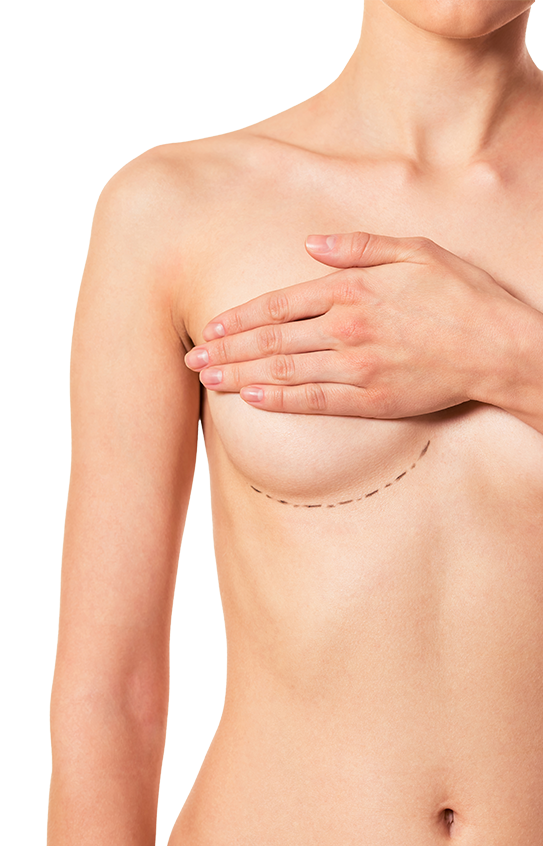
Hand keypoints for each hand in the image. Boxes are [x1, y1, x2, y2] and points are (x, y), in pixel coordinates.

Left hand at [184, 231, 520, 417]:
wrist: (500, 347)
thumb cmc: (461, 294)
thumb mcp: (414, 250)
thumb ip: (359, 246)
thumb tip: (310, 245)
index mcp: (351, 290)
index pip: (278, 305)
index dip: (238, 318)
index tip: (209, 328)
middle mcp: (345, 329)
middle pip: (270, 341)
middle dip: (226, 351)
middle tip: (191, 361)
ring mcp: (356, 367)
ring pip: (283, 372)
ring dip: (240, 377)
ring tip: (207, 381)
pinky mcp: (371, 399)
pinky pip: (314, 402)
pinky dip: (279, 401)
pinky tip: (251, 400)